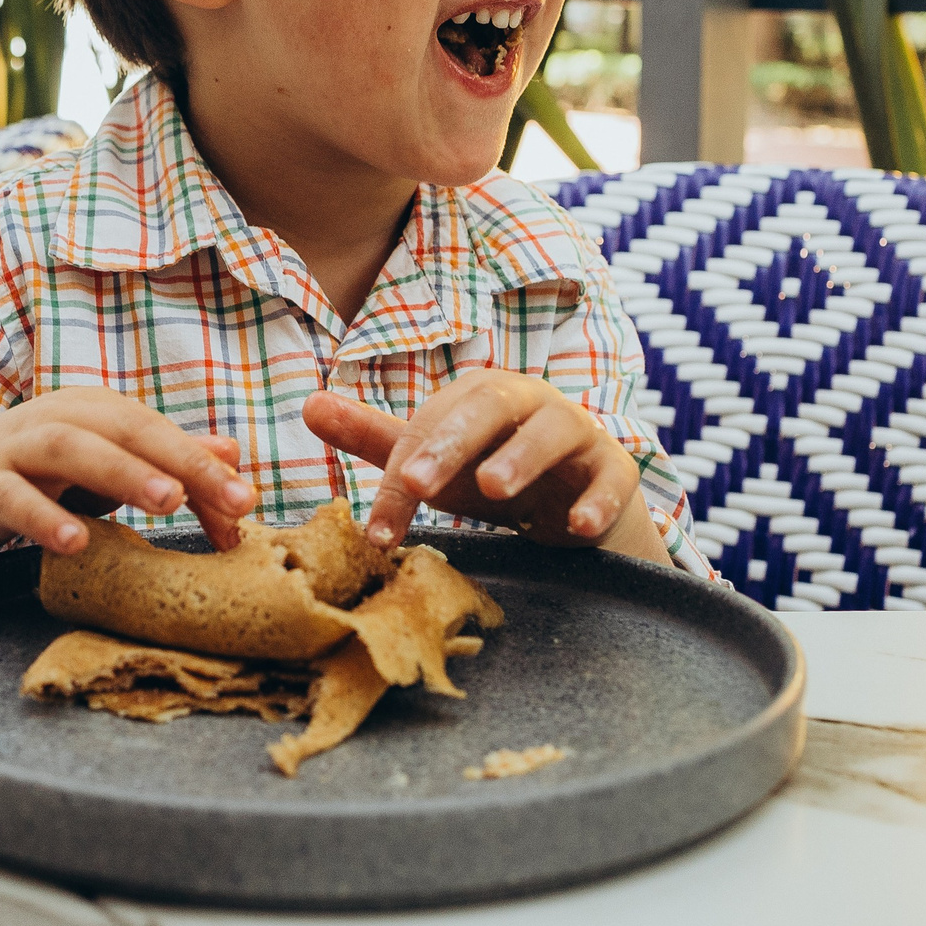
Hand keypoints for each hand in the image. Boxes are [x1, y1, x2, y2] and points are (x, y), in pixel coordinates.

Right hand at [0, 386, 255, 561]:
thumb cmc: (37, 473)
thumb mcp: (103, 463)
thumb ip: (164, 458)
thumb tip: (232, 453)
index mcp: (94, 411)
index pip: (157, 432)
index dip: (204, 464)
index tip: (245, 502)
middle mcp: (58, 418)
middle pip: (123, 429)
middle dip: (179, 460)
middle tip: (229, 495)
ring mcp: (16, 448)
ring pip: (70, 450)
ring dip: (122, 473)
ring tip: (167, 504)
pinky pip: (13, 498)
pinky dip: (44, 517)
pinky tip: (76, 542)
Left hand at [300, 372, 666, 562]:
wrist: (575, 502)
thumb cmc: (492, 472)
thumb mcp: (436, 461)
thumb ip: (378, 438)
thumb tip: (309, 404)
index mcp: (479, 395)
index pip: (433, 426)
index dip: (403, 472)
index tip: (378, 530)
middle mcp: (530, 402)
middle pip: (492, 406)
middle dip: (454, 440)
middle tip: (421, 482)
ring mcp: (578, 433)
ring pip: (556, 430)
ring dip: (524, 455)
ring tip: (494, 486)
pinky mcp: (615, 470)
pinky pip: (612, 478)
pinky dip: (597, 500)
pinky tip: (578, 527)